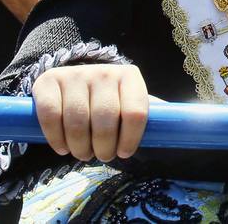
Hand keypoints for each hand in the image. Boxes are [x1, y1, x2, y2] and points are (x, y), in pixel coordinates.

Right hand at [32, 64, 149, 161]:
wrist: (76, 81)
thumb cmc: (111, 100)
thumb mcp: (131, 102)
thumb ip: (150, 115)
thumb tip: (178, 128)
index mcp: (130, 77)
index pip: (135, 112)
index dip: (130, 138)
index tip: (124, 153)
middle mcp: (104, 71)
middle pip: (106, 119)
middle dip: (104, 147)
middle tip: (102, 156)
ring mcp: (76, 74)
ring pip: (78, 121)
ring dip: (80, 147)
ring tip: (83, 153)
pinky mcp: (49, 81)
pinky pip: (51, 116)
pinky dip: (56, 138)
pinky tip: (63, 148)